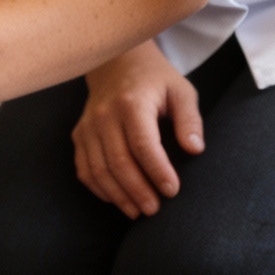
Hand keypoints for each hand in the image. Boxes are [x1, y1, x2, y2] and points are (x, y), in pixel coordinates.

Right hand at [72, 42, 202, 217]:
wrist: (117, 62)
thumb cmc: (155, 79)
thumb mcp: (181, 91)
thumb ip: (190, 120)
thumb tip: (195, 149)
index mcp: (132, 103)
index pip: (143, 145)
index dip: (158, 171)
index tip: (172, 190)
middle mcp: (105, 115)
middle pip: (118, 162)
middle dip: (138, 191)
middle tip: (155, 209)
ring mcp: (88, 126)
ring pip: (99, 170)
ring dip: (118, 196)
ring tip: (138, 211)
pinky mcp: (80, 135)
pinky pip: (84, 169)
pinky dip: (99, 189)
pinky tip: (117, 199)